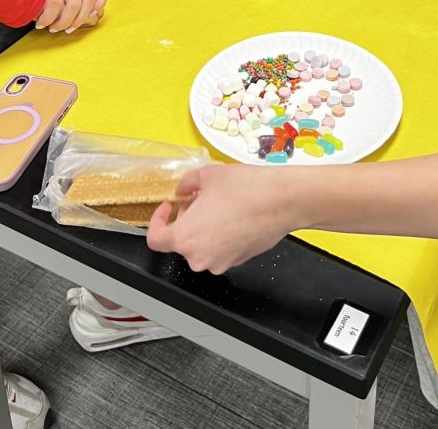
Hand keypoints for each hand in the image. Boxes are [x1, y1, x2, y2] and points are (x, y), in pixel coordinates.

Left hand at [20, 0, 108, 33]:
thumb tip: (22, 9)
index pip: (55, 2)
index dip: (47, 18)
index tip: (39, 24)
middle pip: (74, 5)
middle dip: (63, 23)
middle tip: (53, 28)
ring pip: (89, 2)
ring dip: (80, 19)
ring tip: (69, 27)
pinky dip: (100, 3)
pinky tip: (90, 12)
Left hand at [146, 164, 295, 272]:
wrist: (282, 201)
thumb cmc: (244, 188)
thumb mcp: (207, 174)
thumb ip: (186, 183)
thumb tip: (183, 190)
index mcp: (185, 238)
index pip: (156, 240)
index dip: (156, 221)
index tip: (169, 206)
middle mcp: (199, 257)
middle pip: (181, 241)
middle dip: (185, 219)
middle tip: (198, 198)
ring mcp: (220, 263)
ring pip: (201, 246)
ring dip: (202, 227)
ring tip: (219, 205)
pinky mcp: (238, 261)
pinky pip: (219, 249)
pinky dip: (219, 235)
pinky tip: (234, 215)